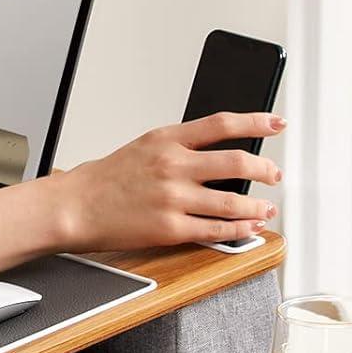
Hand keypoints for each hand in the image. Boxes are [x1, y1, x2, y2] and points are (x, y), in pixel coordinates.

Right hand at [55, 111, 285, 251]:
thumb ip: (180, 146)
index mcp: (166, 139)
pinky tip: (249, 228)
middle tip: (273, 174)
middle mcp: (172, 166)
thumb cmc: (105, 180)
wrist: (74, 206)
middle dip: (265, 170)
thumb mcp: (143, 147)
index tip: (277, 124)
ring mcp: (172, 198)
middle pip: (237, 163)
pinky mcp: (170, 228)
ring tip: (266, 208)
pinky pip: (216, 230)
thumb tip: (219, 152)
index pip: (222, 124)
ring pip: (233, 202)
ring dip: (258, 206)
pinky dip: (239, 230)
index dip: (256, 122)